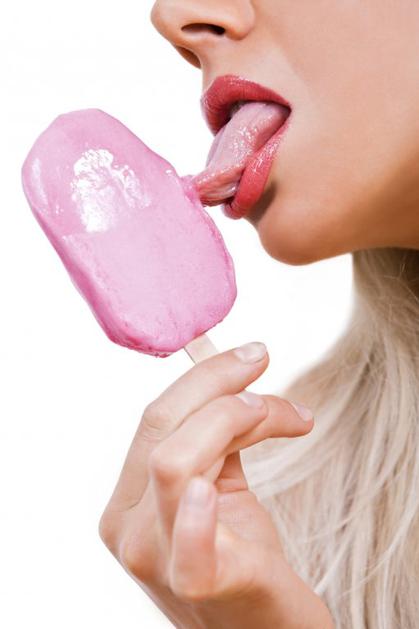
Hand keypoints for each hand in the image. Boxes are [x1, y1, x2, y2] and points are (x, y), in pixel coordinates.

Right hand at [98, 342, 333, 628]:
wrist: (266, 625)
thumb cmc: (243, 552)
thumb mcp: (221, 479)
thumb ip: (217, 431)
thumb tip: (226, 362)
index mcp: (128, 501)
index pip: (155, 419)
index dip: (204, 377)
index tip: (252, 354)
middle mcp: (128, 529)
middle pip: (162, 429)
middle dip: (220, 386)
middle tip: (265, 368)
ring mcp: (155, 558)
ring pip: (175, 462)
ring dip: (232, 420)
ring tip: (282, 414)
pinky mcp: (196, 584)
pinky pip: (186, 544)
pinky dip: (197, 514)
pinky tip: (213, 491)